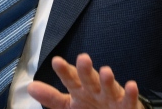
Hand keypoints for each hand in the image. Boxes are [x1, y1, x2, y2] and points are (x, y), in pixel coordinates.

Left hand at [28, 53, 143, 108]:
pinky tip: (131, 85)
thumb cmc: (92, 107)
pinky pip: (128, 100)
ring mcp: (111, 97)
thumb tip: (30, 87)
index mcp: (80, 90)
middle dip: (86, 70)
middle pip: (89, 79)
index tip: (56, 61)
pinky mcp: (126, 105)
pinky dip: (130, 93)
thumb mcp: (70, 105)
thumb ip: (51, 98)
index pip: (70, 79)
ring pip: (109, 87)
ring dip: (108, 79)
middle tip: (82, 58)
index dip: (64, 71)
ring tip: (106, 70)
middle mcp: (95, 90)